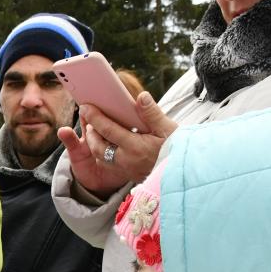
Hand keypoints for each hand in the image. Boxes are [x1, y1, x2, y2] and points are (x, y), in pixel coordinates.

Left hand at [60, 93, 178, 198]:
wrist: (185, 169)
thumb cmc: (177, 146)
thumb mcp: (167, 127)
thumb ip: (152, 113)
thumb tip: (141, 96)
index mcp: (136, 147)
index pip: (109, 131)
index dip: (96, 118)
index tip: (86, 107)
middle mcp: (127, 160)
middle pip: (99, 147)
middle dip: (92, 132)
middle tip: (89, 119)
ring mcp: (127, 170)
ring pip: (102, 157)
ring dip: (96, 144)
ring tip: (96, 130)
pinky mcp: (129, 175)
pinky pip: (109, 164)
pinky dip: (104, 153)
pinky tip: (108, 142)